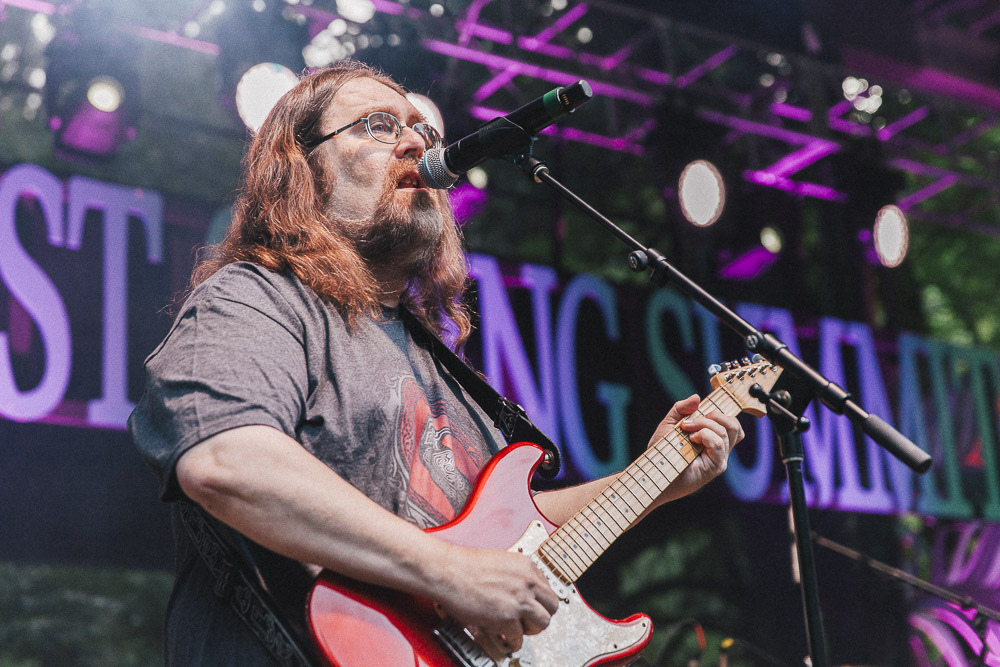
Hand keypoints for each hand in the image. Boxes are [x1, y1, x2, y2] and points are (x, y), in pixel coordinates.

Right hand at [433, 544, 560, 656]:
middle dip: (541, 615)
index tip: (533, 606)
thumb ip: (515, 575)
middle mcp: (527, 583)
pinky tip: (506, 640)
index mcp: (526, 566)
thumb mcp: (500, 561)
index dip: (539, 600)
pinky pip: (519, 638)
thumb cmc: (465, 565)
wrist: (449, 572)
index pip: (547, 588)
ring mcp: (519, 601)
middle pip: (552, 606)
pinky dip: (513, 642)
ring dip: (531, 629)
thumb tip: (520, 590)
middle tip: (529, 620)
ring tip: (519, 631)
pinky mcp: (507, 619)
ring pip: (543, 623)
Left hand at [648, 394, 743, 503]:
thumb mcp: (669, 424)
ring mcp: (719, 458)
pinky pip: (718, 443)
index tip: (706, 405)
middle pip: (733, 425)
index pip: (731, 424)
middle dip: (714, 415)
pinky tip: (692, 439)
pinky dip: (705, 435)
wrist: (654, 472)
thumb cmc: (662, 452)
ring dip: (704, 424)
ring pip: (726, 432)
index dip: (724, 412)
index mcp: (713, 438)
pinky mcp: (715, 467)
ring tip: (687, 430)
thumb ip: (681, 409)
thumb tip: (697, 397)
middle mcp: (720, 449)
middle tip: (690, 421)